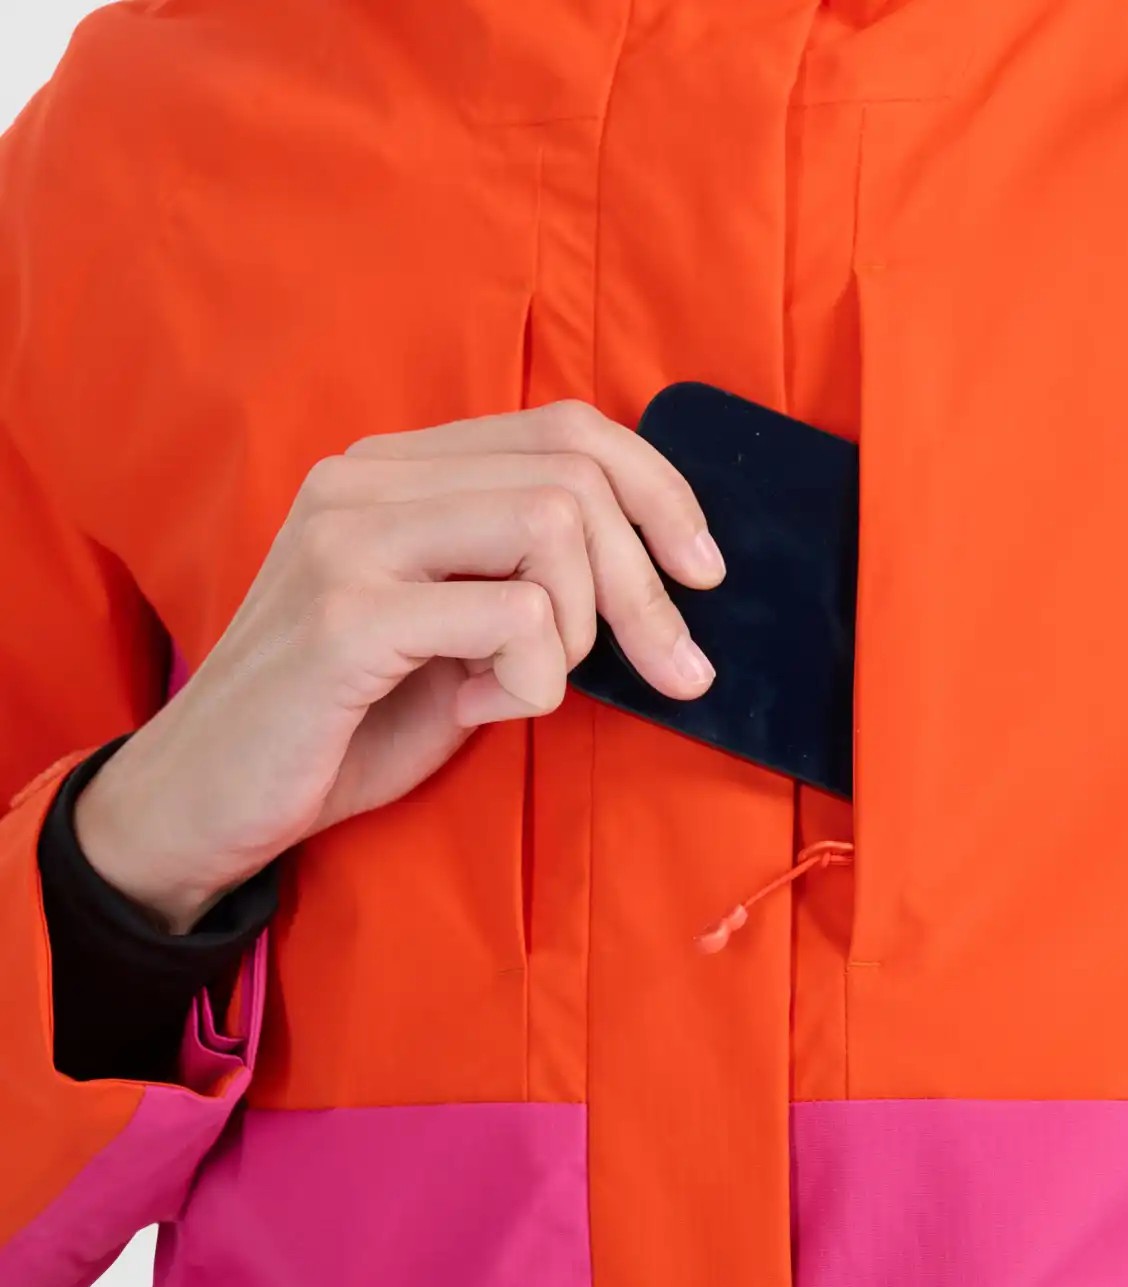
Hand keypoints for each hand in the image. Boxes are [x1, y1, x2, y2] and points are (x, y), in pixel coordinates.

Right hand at [74, 401, 723, 931]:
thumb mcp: (452, 642)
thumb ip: (523, 589)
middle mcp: (367, 481)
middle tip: (676, 669)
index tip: (704, 572)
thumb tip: (647, 578)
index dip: (659, 490)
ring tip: (530, 687)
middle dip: (649, 583)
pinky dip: (533, 680)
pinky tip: (482, 708)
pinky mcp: (345, 615)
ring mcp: (350, 539)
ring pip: (551, 524)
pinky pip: (512, 618)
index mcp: (395, 472)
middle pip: (574, 475)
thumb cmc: (338, 725)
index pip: (564, 428)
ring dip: (582, 629)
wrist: (206, 801)